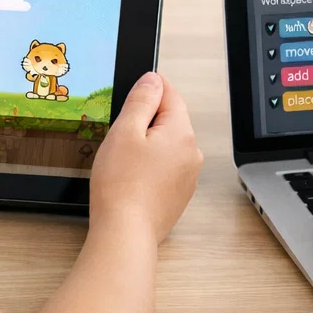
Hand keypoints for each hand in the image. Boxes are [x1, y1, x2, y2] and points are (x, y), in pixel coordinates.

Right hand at [88, 72, 202, 242]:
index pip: (171, 95)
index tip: (133, 88)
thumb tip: (153, 80)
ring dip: (148, 144)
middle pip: (170, 121)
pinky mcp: (178, 195)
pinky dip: (150, 167)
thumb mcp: (125, 131)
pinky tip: (131, 178)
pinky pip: (166, 169)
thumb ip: (141, 101)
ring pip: (167, 146)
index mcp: (181, 133)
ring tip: (122, 159)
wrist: (125, 233)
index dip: (150, 87)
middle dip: (146, 120)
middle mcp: (192, 153)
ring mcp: (188, 177)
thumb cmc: (121, 184)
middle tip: (119, 132)